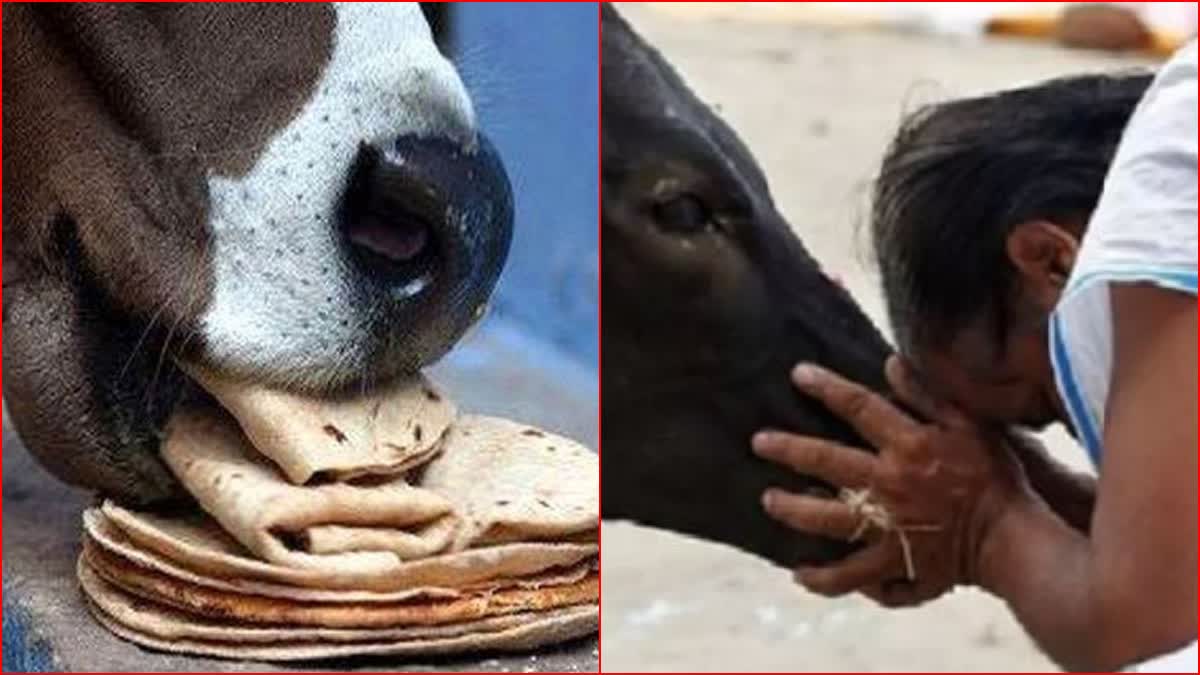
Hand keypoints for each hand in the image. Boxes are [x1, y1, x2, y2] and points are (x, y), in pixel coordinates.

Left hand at [753, 355, 1030, 607]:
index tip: (798, 374)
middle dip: (789, 449)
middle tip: (759, 442)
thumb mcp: (971, 425)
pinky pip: (851, 575)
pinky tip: (801, 574)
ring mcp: (888, 526)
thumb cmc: (996, 477)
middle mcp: (890, 484)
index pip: (859, 407)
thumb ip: (929, 395)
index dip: (827, 388)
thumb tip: (890, 363)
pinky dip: (825, 578)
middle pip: (827, 462)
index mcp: (909, 445)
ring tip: (769, 501)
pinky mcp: (894, 563)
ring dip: (793, 510)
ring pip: (827, 519)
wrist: (1013, 539)